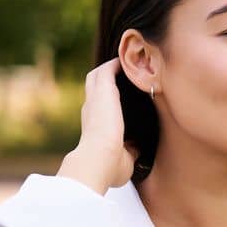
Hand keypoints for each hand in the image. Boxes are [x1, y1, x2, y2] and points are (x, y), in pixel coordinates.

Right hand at [59, 58, 139, 192]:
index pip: (98, 108)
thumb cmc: (109, 168)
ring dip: (110, 68)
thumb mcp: (122, 160)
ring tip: (127, 62)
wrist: (98, 160)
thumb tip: (136, 148)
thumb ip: (129, 151)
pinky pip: (108, 69)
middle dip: (105, 79)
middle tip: (123, 74)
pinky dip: (117, 63)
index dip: (106, 101)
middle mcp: (90, 109)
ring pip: (97, 75)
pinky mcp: (103, 91)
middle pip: (93, 87)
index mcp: (93, 126)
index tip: (119, 98)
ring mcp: (95, 99)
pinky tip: (130, 59)